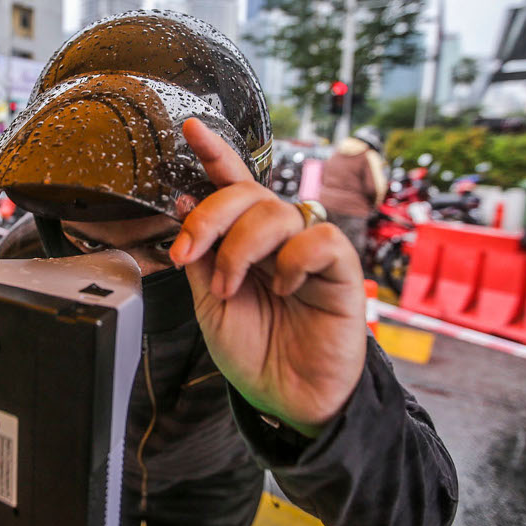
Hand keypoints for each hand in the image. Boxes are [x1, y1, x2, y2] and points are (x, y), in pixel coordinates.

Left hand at [170, 118, 366, 437]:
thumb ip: (201, 257)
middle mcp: (278, 238)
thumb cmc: (253, 352)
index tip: (189, 128)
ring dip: (240, 249)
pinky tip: (285, 288)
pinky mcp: (340, 270)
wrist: (286, 397)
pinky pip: (318, 239)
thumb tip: (184, 204)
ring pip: (276, 211)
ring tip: (232, 288)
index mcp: (245, 240)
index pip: (232, 185)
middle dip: (209, 217)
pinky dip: (292, 261)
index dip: (214, 152)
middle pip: (247, 192)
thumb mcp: (209, 304)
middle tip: (188, 255)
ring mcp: (309, 251)